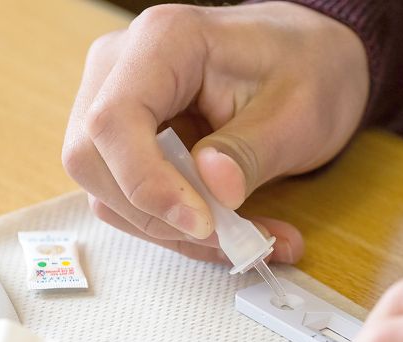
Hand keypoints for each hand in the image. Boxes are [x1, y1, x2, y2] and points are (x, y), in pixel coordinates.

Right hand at [62, 2, 367, 263]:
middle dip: (159, 216)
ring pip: (107, 191)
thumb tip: (214, 191)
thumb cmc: (306, 66)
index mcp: (164, 41)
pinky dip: (177, 228)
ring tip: (249, 238)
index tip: (201, 222)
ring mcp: (115, 102)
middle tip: (233, 238)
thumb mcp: (299, 111)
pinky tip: (232, 230)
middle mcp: (122, 66)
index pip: (114, 120)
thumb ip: (250, 151)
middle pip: (94, 160)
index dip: (146, 182)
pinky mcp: (125, 140)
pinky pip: (128, 199)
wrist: (308, 56)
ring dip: (172, 231)